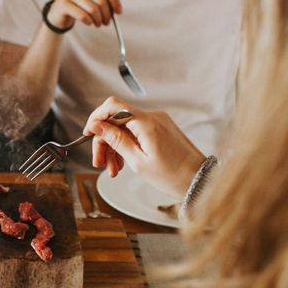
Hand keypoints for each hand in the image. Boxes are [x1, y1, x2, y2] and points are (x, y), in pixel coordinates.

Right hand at [47, 0, 124, 29]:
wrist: (60, 11)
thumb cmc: (81, 3)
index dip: (115, 0)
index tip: (119, 12)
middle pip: (101, 0)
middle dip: (107, 14)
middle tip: (108, 22)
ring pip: (92, 9)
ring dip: (99, 20)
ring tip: (98, 23)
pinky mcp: (64, 4)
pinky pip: (83, 15)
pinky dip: (89, 21)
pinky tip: (89, 23)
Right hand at [84, 97, 205, 199]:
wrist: (199, 181)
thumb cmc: (173, 176)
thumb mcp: (137, 161)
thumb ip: (115, 140)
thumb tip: (97, 126)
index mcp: (146, 123)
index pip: (112, 106)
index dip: (96, 118)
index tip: (88, 133)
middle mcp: (153, 117)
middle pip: (117, 121)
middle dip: (104, 142)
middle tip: (99, 163)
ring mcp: (158, 122)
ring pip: (126, 129)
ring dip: (115, 147)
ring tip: (113, 170)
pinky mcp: (162, 128)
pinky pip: (137, 133)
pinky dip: (128, 146)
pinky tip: (124, 163)